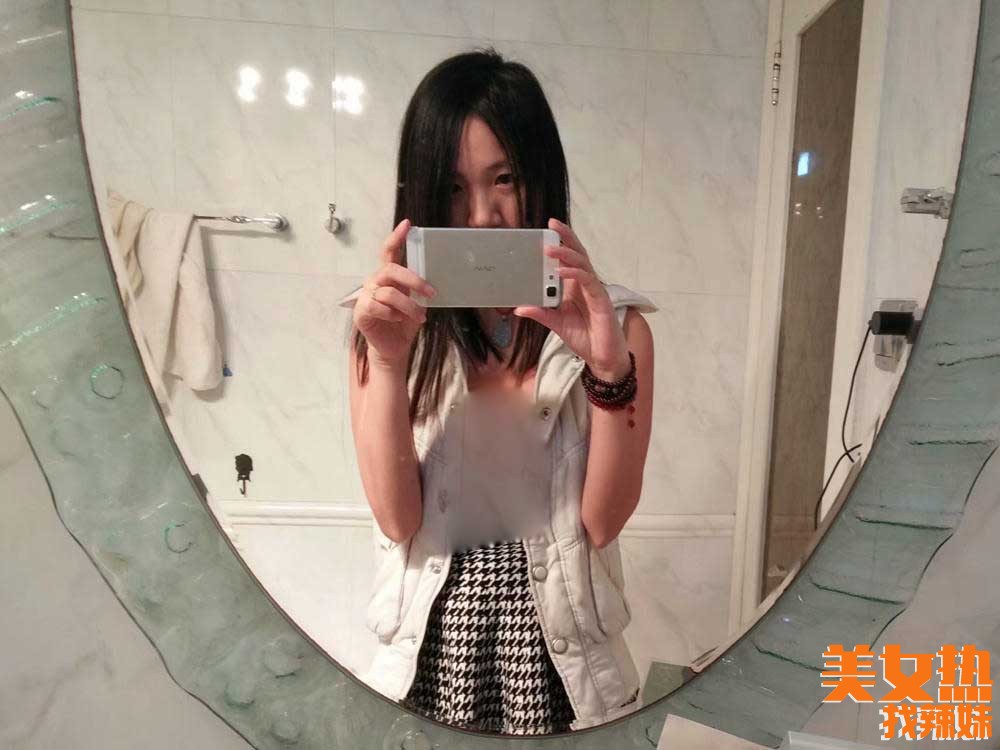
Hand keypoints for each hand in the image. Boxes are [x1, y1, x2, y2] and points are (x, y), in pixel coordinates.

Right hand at [353, 219, 435, 370]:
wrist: (393, 348)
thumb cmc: (404, 323)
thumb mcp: (416, 303)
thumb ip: (418, 290)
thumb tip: (434, 282)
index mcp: (388, 276)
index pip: (389, 252)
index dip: (396, 237)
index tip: (408, 224)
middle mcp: (375, 282)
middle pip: (390, 269)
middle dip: (413, 280)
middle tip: (430, 292)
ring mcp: (366, 296)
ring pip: (388, 292)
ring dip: (409, 306)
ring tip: (420, 317)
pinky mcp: (361, 311)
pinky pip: (377, 307)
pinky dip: (392, 314)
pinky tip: (397, 320)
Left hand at [513, 218, 629, 379]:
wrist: (601, 357)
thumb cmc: (583, 337)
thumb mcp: (555, 323)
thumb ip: (540, 313)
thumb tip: (518, 307)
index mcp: (574, 287)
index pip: (568, 259)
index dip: (560, 243)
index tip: (546, 230)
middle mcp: (585, 284)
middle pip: (577, 254)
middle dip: (566, 237)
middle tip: (552, 224)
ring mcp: (594, 290)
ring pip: (583, 263)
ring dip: (566, 253)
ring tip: (550, 248)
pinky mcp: (601, 299)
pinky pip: (588, 280)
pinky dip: (574, 274)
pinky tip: (561, 271)